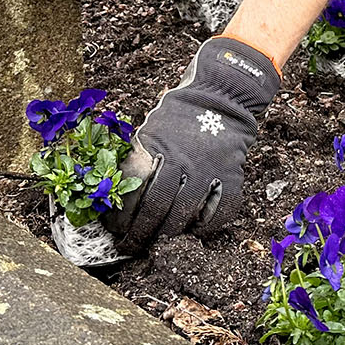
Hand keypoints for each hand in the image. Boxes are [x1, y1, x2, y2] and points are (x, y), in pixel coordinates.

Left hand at [108, 37, 280, 245]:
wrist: (221, 96)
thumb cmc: (178, 116)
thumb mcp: (149, 129)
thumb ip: (136, 158)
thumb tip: (112, 192)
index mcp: (156, 148)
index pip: (132, 191)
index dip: (120, 217)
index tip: (113, 230)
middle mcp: (182, 160)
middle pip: (156, 208)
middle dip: (140, 234)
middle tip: (130, 248)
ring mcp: (209, 169)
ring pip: (185, 214)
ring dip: (168, 235)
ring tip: (157, 245)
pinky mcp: (232, 176)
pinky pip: (219, 212)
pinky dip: (206, 228)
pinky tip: (193, 232)